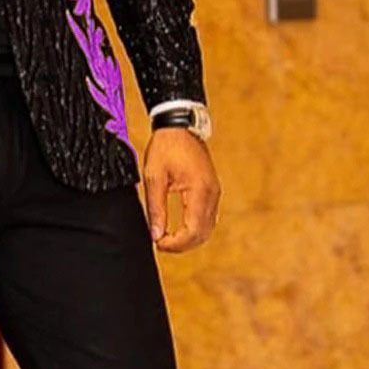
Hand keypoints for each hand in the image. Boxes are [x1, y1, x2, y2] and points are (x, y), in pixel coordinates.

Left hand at [142, 127, 220, 252]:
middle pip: (203, 234)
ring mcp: (215, 192)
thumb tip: (156, 234)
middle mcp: (212, 194)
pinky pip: (208, 217)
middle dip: (182, 244)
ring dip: (190, 238)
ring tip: (167, 238)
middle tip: (160, 243)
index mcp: (199, 191)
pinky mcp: (212, 189)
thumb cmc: (166, 146)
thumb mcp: (154, 176)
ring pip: (208, 228)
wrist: (179, 124)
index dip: (176, 244)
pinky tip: (180, 228)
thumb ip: (155, 207)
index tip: (159, 244)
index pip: (193, 231)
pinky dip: (196, 228)